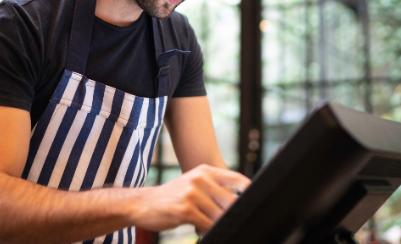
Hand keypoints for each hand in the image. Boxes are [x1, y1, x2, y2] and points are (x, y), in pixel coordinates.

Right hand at [131, 164, 250, 233]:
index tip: (257, 201)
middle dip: (232, 214)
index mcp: (205, 171)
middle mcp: (200, 179)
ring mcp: (193, 193)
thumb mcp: (193, 184)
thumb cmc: (172, 197)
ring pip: (219, 215)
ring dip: (217, 224)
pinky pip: (207, 224)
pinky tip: (199, 228)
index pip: (236, 178)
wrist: (143, 204)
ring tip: (205, 223)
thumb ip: (213, 189)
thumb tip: (238, 202)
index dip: (249, 191)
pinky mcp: (186, 209)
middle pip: (231, 200)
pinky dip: (206, 229)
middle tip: (234, 220)